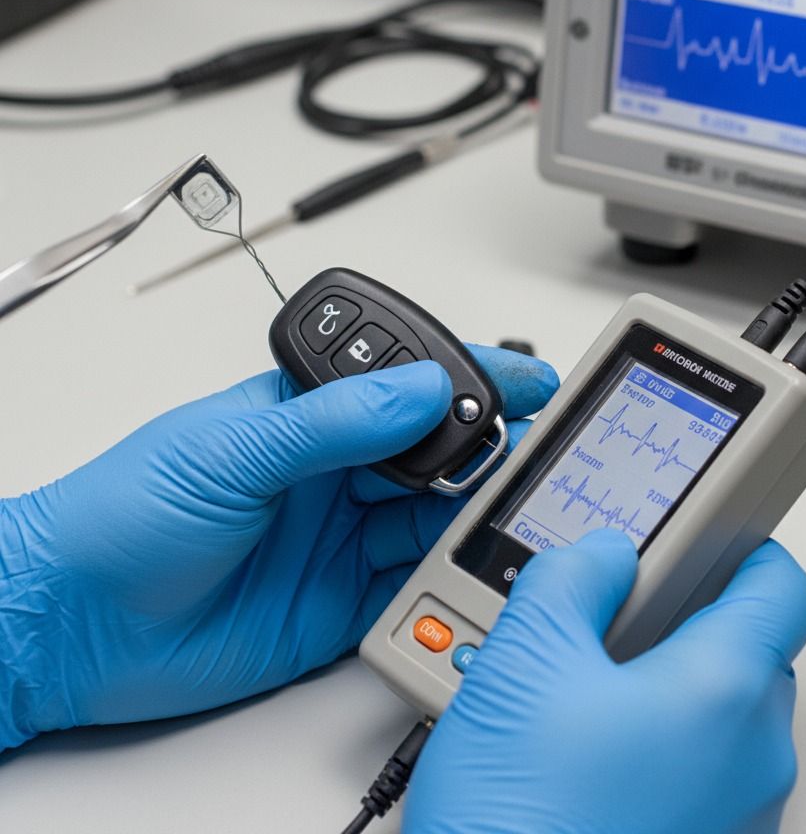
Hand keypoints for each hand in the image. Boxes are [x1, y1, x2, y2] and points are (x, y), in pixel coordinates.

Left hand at [0, 346, 556, 751]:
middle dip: (487, 445)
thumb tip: (421, 391)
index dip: (470, 378)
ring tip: (516, 504)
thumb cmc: (123, 515)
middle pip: (434, 450)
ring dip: (476, 508)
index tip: (527, 379)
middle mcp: (333, 472)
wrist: (75, 626)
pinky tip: (473, 561)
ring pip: (434, 514)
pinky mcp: (342, 600)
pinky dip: (450, 573)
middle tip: (530, 447)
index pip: (406, 384)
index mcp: (307, 415)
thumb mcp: (230, 450)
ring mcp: (341, 537)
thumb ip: (330, 422)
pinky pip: (413, 581)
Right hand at [404, 530, 805, 833]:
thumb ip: (572, 576)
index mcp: (724, 690)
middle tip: (614, 614)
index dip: (748, 548)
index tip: (709, 536)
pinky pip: (703, 770)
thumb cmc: (520, 819)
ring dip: (667, 684)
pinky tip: (587, 748)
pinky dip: (662, 743)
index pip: (784, 586)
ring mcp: (738, 813)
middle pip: (750, 648)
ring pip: (722, 712)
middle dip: (686, 619)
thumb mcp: (524, 658)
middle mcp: (752, 756)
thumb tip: (603, 553)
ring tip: (583, 688)